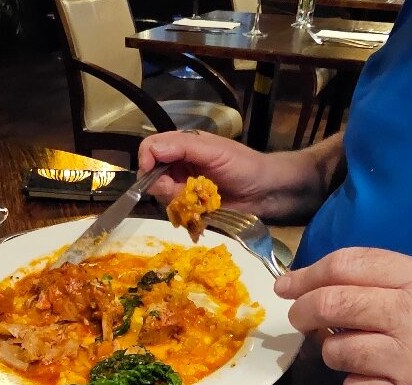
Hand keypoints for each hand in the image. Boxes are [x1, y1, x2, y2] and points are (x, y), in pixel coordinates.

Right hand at [138, 131, 275, 213]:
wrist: (265, 191)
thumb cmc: (243, 165)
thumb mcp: (214, 151)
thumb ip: (183, 147)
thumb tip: (151, 150)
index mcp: (182, 144)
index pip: (150, 147)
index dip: (146, 160)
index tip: (152, 174)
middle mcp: (178, 164)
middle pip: (151, 175)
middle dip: (161, 185)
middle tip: (179, 190)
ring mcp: (183, 186)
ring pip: (162, 195)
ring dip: (176, 200)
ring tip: (198, 200)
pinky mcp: (190, 206)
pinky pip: (176, 211)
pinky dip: (184, 213)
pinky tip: (201, 210)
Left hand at [274, 248, 411, 384]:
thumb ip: (385, 282)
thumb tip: (319, 287)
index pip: (348, 264)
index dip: (308, 273)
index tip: (286, 284)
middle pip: (332, 304)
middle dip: (303, 313)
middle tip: (299, 319)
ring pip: (337, 352)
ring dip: (334, 353)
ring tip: (354, 352)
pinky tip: (377, 381)